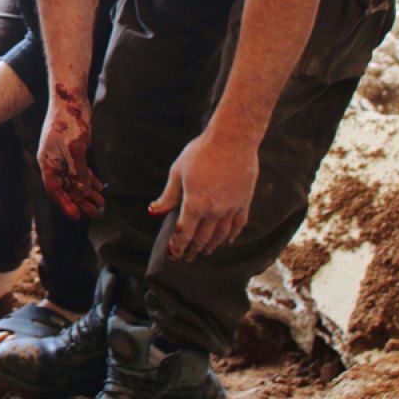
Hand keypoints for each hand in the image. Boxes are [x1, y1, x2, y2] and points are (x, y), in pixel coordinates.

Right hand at [38, 89, 102, 218]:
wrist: (70, 97)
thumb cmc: (70, 121)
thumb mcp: (76, 149)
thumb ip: (79, 172)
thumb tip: (82, 192)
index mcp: (48, 162)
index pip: (55, 189)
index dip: (65, 204)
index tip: (77, 216)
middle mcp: (54, 161)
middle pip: (66, 187)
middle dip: (80, 201)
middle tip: (94, 213)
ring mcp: (63, 155)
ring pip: (74, 179)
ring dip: (87, 192)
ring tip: (100, 204)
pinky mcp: (73, 148)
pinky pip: (80, 169)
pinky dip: (88, 178)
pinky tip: (99, 187)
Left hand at [148, 128, 256, 261]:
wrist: (233, 140)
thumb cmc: (201, 153)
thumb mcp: (177, 172)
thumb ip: (168, 196)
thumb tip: (154, 211)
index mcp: (195, 204)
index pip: (184, 234)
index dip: (177, 247)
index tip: (173, 254)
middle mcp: (214, 211)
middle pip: (202, 238)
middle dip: (192, 250)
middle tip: (186, 258)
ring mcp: (231, 207)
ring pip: (220, 235)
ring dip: (211, 246)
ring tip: (204, 252)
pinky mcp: (244, 201)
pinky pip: (238, 224)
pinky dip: (232, 235)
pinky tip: (227, 240)